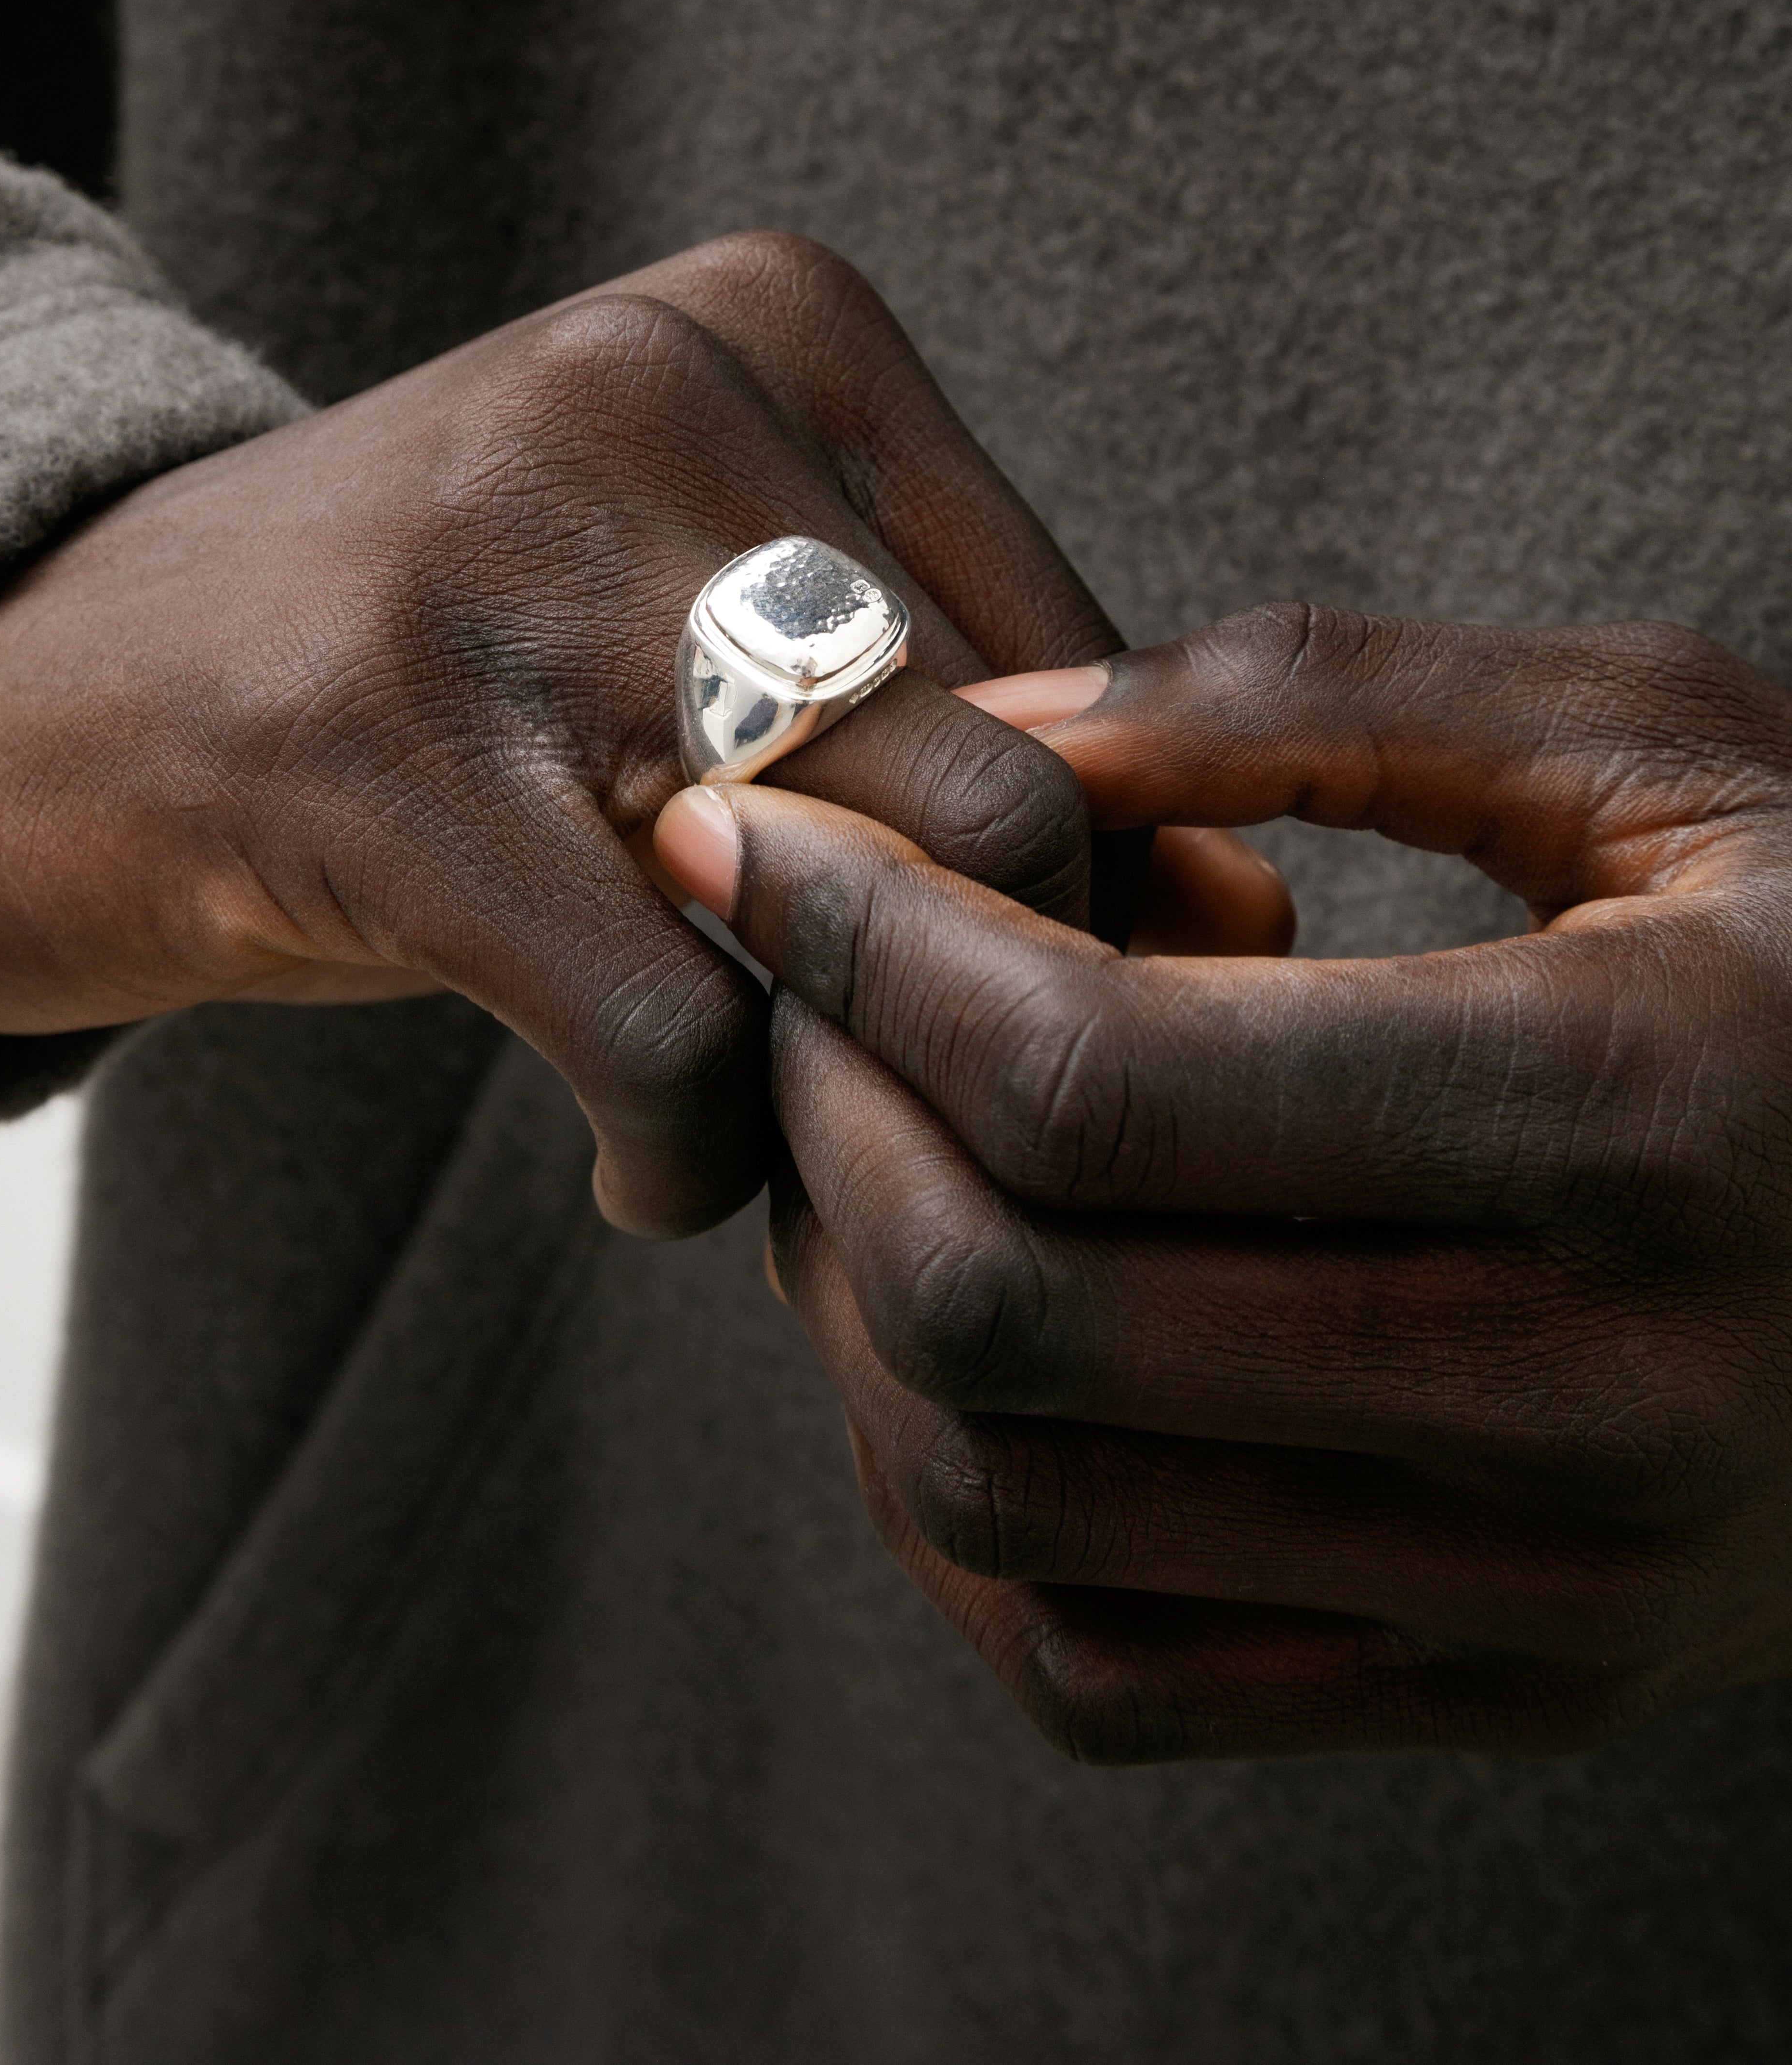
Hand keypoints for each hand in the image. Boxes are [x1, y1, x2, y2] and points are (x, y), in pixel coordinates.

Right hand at [0, 233, 1112, 1234]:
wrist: (46, 696)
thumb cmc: (448, 684)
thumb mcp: (714, 642)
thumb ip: (970, 737)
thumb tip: (1259, 930)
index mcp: (777, 325)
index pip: (1091, 668)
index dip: (1106, 901)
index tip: (1025, 1024)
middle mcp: (653, 389)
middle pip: (1010, 789)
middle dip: (993, 1018)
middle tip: (905, 1113)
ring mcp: (504, 556)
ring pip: (868, 906)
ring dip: (846, 1102)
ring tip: (767, 1132)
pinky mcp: (372, 747)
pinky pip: (672, 1029)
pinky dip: (688, 1155)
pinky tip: (638, 1161)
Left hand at [655, 604, 1791, 1756]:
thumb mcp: (1654, 750)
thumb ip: (1319, 708)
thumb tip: (996, 735)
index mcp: (1626, 1125)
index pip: (1095, 1082)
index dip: (861, 948)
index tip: (742, 840)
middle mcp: (1576, 1408)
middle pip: (1010, 1306)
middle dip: (827, 1115)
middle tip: (793, 986)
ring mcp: (1534, 1594)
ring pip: (1011, 1500)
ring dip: (858, 1304)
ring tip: (864, 1140)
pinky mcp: (1497, 1688)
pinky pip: (1099, 1663)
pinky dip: (954, 1499)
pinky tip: (965, 1333)